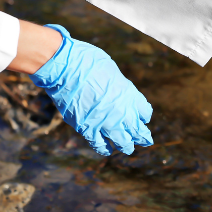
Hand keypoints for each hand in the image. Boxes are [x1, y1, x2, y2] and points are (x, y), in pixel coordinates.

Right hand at [29, 25, 153, 155]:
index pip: (145, 112)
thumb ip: (119, 86)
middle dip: (142, 137)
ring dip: (126, 146)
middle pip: (137, 131)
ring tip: (128, 149)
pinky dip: (104, 148)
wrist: (66, 68)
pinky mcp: (87, 128)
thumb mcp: (112, 70)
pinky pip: (99, 144)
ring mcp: (105, 122)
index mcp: (130, 95)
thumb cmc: (88, 62)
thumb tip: (118, 91)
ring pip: (122, 142)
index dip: (144, 115)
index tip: (143, 118)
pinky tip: (107, 150)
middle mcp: (122, 112)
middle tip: (145, 141)